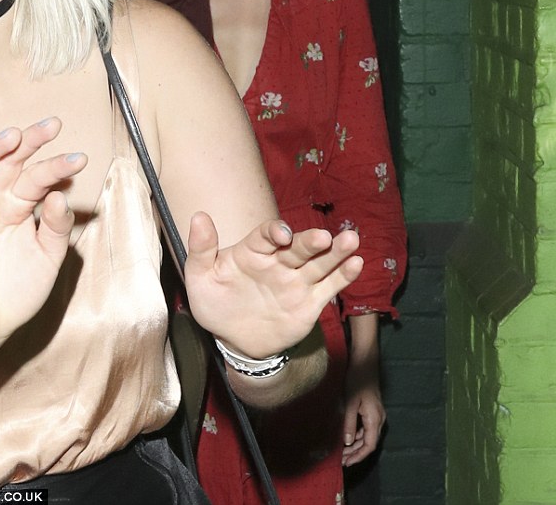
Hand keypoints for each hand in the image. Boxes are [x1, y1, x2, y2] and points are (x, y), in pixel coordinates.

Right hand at [0, 118, 84, 357]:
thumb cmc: (18, 292)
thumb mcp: (48, 258)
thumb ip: (56, 227)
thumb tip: (60, 196)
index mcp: (20, 208)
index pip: (38, 178)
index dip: (57, 166)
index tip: (80, 159)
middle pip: (10, 162)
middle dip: (30, 142)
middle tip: (51, 125)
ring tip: (15, 136)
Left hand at [184, 213, 362, 358]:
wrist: (235, 339)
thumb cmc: (216, 303)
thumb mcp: (200, 278)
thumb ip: (201, 249)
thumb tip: (198, 216)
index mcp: (253, 251)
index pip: (267, 235)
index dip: (275, 231)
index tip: (282, 235)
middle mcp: (279, 262)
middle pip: (299, 247)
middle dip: (311, 241)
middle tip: (325, 237)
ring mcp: (296, 281)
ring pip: (319, 263)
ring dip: (336, 252)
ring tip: (352, 239)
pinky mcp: (309, 303)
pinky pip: (329, 287)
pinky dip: (344, 276)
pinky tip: (357, 264)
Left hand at [342, 366, 385, 466]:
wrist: (365, 362)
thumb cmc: (357, 380)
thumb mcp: (350, 402)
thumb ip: (349, 423)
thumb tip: (347, 442)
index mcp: (375, 419)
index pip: (370, 445)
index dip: (359, 456)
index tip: (347, 463)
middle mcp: (379, 419)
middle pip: (369, 442)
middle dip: (355, 452)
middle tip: (341, 460)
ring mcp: (377, 414)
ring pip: (367, 436)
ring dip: (355, 444)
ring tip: (342, 451)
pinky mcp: (372, 410)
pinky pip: (366, 428)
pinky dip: (357, 435)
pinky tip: (347, 437)